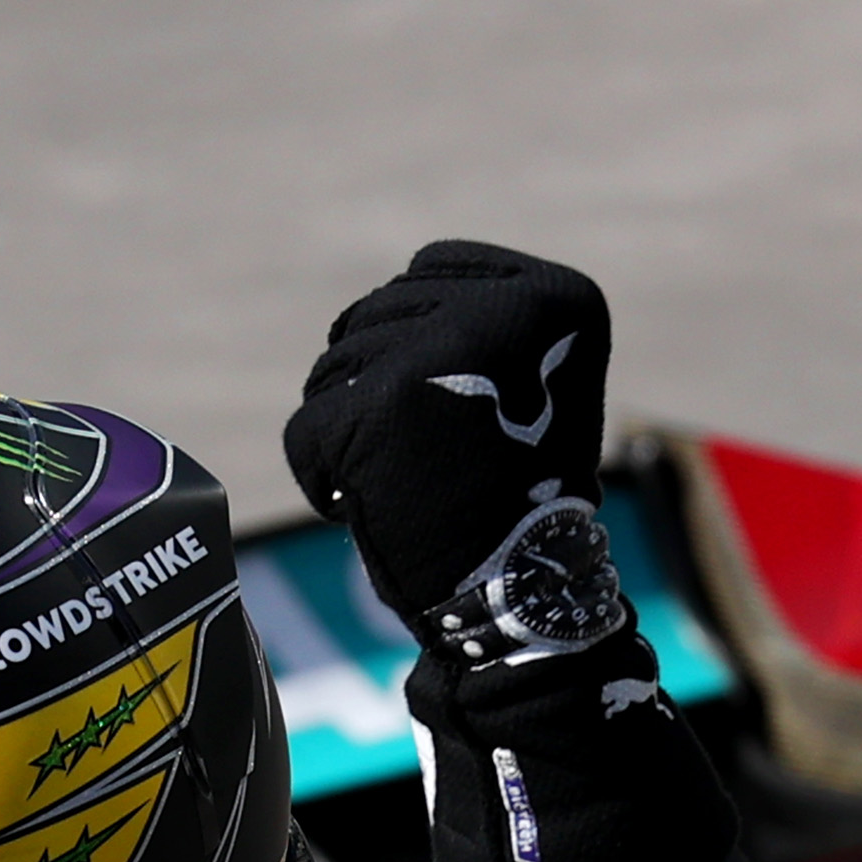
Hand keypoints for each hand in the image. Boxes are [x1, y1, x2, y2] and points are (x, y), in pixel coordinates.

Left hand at [280, 243, 622, 649]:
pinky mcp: (376, 408)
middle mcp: (499, 311)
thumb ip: (479, 328)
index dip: (415, 336)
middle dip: (379, 385)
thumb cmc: (522, 499)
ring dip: (350, 429)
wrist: (523, 593)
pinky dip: (323, 473)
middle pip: (376, 314)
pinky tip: (372, 503)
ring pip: (335, 367)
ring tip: (405, 480)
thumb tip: (388, 305)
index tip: (444, 403)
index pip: (431, 268)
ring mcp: (434, 354)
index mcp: (552, 297)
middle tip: (424, 455)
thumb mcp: (532, 387)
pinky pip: (309, 426)